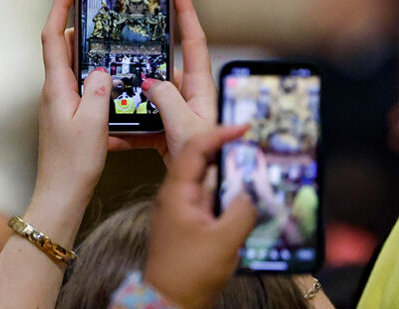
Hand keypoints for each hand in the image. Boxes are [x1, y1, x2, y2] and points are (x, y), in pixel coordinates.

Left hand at [30, 0, 110, 214]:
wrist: (60, 195)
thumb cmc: (74, 164)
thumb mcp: (94, 124)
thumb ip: (99, 92)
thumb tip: (102, 68)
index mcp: (56, 87)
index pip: (53, 36)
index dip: (60, 6)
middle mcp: (53, 90)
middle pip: (62, 45)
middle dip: (77, 21)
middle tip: (97, 2)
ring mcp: (58, 102)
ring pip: (73, 65)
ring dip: (89, 48)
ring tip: (110, 35)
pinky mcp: (66, 114)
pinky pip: (80, 84)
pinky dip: (94, 73)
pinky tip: (113, 77)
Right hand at [109, 0, 217, 163]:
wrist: (206, 193)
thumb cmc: (206, 161)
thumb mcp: (185, 127)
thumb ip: (166, 99)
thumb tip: (149, 81)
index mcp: (200, 88)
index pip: (193, 39)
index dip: (186, 9)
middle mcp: (189, 96)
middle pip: (162, 65)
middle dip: (141, 58)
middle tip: (121, 41)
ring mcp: (176, 112)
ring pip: (146, 94)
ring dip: (128, 98)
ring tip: (108, 92)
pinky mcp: (164, 130)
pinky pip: (140, 120)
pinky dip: (125, 127)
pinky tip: (109, 133)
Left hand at [144, 125, 257, 308]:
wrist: (169, 300)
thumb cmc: (189, 273)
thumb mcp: (224, 241)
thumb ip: (241, 211)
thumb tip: (250, 193)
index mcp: (176, 192)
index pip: (194, 149)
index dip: (218, 133)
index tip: (242, 127)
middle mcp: (174, 196)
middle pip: (198, 160)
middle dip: (223, 148)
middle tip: (250, 144)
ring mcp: (178, 209)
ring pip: (203, 180)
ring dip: (225, 171)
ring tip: (250, 166)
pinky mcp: (185, 223)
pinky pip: (205, 198)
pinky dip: (223, 192)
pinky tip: (240, 196)